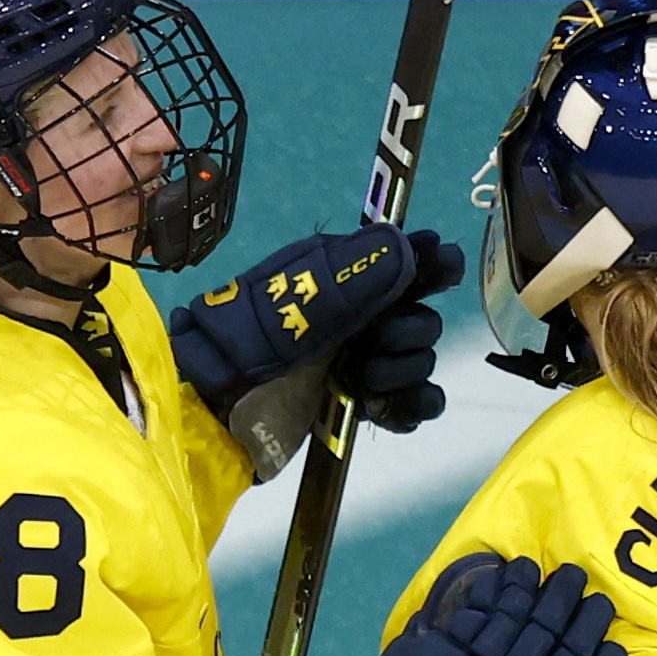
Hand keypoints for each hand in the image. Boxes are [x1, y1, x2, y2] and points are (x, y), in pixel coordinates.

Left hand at [168, 224, 466, 432]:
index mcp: (346, 278)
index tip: (442, 271)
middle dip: (404, 332)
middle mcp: (362, 317)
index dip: (432, 265)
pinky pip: (419, 402)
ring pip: (422, 360)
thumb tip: (409, 247)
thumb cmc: (244, 342)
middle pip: (423, 318)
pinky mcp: (367, 405)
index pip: (410, 262)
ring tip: (357, 381)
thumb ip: (354, 274)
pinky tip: (385, 404)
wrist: (214, 408)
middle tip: (369, 344)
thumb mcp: (294, 298)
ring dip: (399, 371)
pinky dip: (413, 404)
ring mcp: (365, 361)